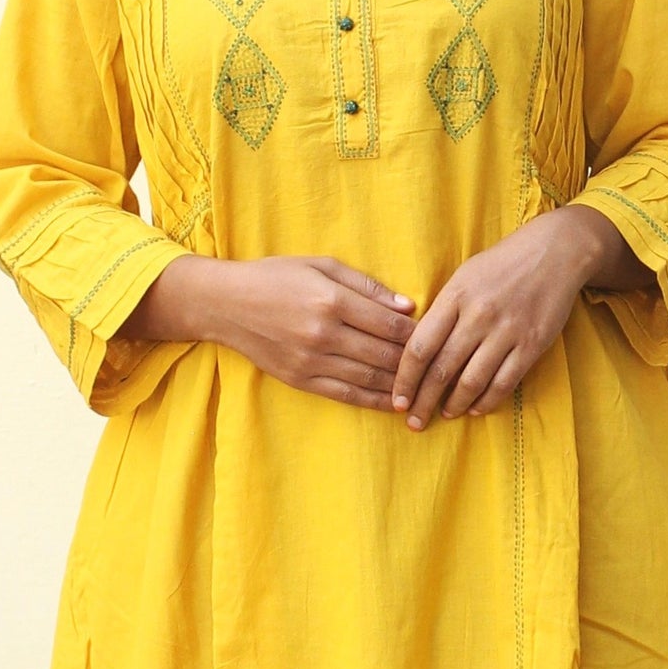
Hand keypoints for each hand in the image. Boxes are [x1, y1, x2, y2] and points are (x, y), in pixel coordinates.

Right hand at [126, 254, 415, 409]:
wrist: (226, 304)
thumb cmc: (275, 276)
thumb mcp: (321, 265)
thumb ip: (367, 285)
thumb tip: (408, 307)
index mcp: (331, 300)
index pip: (389, 324)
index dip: (418, 334)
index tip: (439, 337)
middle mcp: (323, 334)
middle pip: (384, 354)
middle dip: (416, 362)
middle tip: (441, 366)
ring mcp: (311, 361)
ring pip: (369, 378)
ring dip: (401, 386)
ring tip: (426, 388)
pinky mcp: (301, 380)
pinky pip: (346, 395)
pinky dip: (375, 401)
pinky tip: (395, 403)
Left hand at [392, 205, 646, 429]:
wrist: (555, 251)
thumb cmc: (501, 264)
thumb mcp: (463, 277)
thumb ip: (442, 311)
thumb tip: (418, 350)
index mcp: (454, 297)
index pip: (420, 347)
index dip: (405, 379)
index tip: (398, 400)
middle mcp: (478, 315)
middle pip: (441, 370)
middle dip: (424, 401)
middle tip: (415, 422)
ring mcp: (507, 331)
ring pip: (472, 381)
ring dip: (454, 404)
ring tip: (445, 414)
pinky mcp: (532, 344)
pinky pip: (504, 382)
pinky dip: (487, 401)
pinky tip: (475, 408)